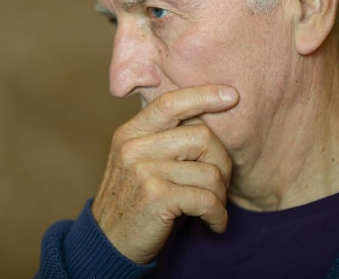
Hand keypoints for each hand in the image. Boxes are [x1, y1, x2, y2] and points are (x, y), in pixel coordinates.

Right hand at [91, 85, 238, 263]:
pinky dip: (218, 215)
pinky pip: (207, 199)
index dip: (203, 95)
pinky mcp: (156, 196)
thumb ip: (160, 138)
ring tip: (212, 207)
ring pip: (210, 172)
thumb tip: (205, 117)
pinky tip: (214, 223)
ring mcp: (143, 170)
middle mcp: (134, 146)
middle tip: (219, 184)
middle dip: (222, 162)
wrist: (108, 243)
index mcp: (130, 132)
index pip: (170, 102)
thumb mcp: (135, 161)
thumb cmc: (132, 200)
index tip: (231, 95)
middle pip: (202, 136)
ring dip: (220, 196)